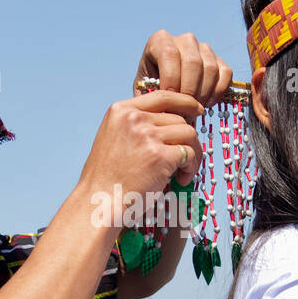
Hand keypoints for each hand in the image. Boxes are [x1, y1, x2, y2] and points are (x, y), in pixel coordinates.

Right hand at [79, 90, 204, 203]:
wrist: (99, 202)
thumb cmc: (107, 178)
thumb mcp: (114, 138)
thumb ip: (136, 125)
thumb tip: (173, 121)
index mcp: (120, 111)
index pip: (162, 96)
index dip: (185, 101)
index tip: (198, 110)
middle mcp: (133, 118)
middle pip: (179, 118)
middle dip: (188, 139)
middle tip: (185, 160)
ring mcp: (147, 136)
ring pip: (189, 134)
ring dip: (193, 154)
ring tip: (184, 171)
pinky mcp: (159, 155)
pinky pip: (190, 154)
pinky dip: (191, 168)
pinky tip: (181, 180)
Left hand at [135, 30, 232, 110]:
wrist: (164, 88)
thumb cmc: (150, 89)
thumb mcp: (144, 90)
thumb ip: (151, 96)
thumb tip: (167, 107)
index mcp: (160, 41)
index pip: (169, 54)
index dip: (171, 79)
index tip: (170, 100)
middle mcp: (184, 40)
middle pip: (193, 62)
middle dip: (189, 90)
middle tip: (184, 110)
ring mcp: (204, 48)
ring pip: (210, 68)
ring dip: (203, 93)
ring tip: (193, 109)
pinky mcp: (219, 60)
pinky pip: (225, 73)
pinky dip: (218, 91)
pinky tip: (207, 104)